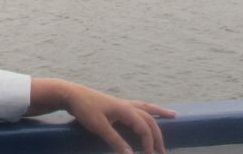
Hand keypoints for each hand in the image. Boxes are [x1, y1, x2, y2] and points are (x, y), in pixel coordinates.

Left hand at [27, 78, 176, 153]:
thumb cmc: (84, 109)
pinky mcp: (115, 105)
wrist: (70, 94)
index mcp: (124, 109)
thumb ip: (115, 141)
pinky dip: (146, 109)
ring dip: (158, 113)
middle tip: (163, 151)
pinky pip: (137, 106)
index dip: (149, 143)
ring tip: (172, 115)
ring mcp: (120, 104)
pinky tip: (147, 111)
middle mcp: (126, 105)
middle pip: (148, 119)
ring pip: (145, 107)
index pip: (144, 127)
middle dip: (157, 135)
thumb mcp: (99, 127)